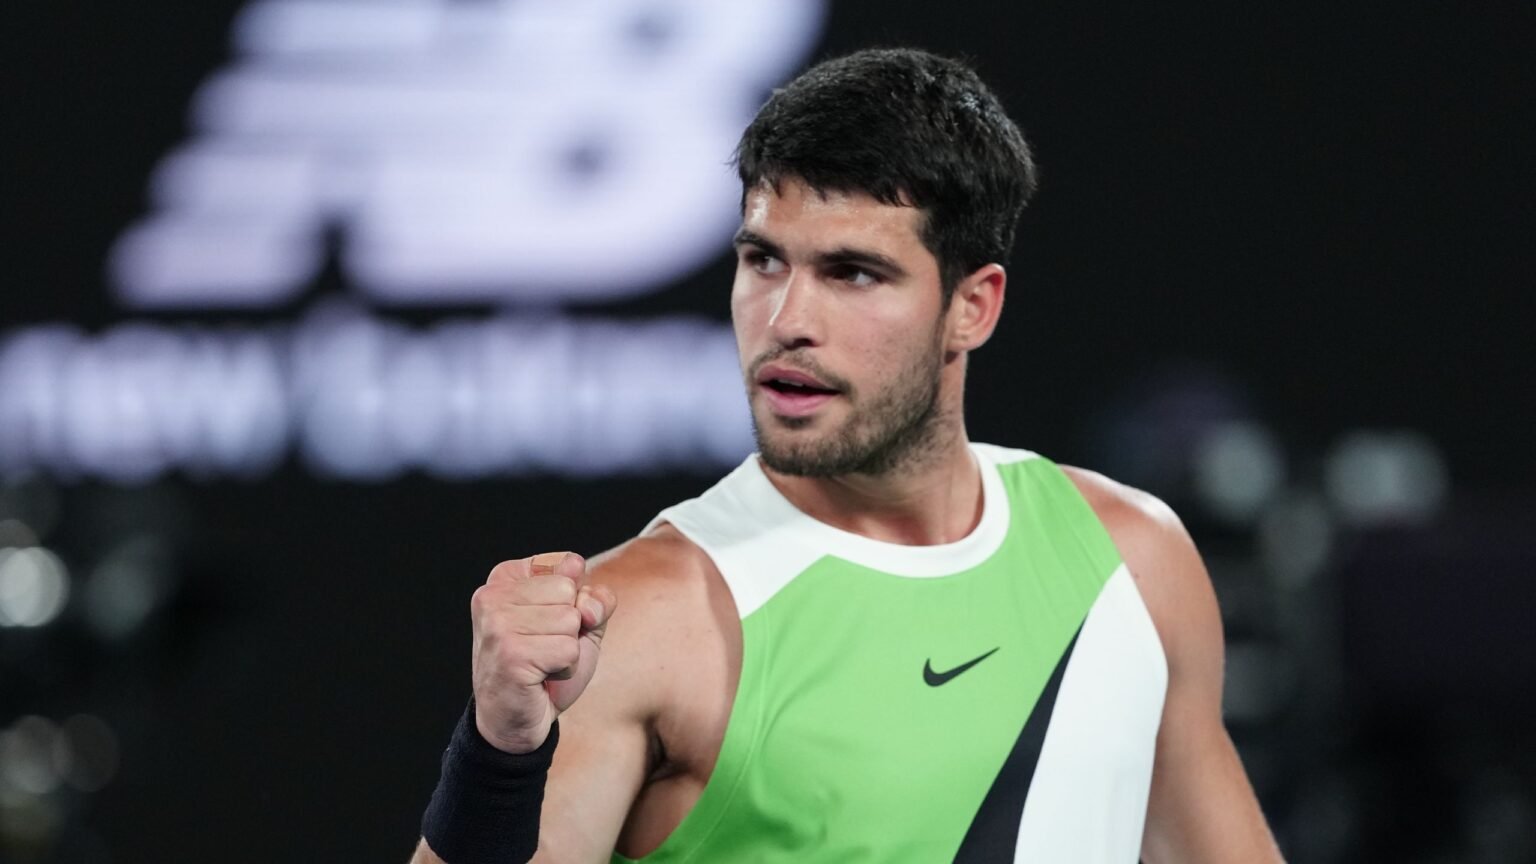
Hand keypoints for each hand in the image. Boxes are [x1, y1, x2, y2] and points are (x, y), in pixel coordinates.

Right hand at [469, 551, 616, 753]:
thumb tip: (587, 605)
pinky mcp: (510, 654)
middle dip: (571, 627)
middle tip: (544, 649)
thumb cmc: (547, 666)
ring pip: (571, 620)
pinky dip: (565, 669)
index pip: (570, 565)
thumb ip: (594, 597)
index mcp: (505, 577)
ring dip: (568, 650)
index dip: (575, 601)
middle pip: (569, 592)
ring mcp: (498, 624)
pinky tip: (540, 679)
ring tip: (541, 663)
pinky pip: (569, 650)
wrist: (516, 721)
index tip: (547, 625)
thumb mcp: (580, 624)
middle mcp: (493, 596)